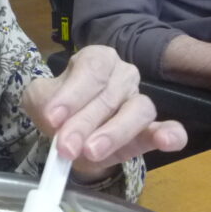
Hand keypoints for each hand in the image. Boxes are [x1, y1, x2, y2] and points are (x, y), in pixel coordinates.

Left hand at [22, 46, 186, 180]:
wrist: (71, 140)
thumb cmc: (58, 111)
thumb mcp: (39, 100)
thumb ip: (43, 102)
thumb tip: (54, 117)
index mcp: (97, 60)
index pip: (92, 68)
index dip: (73, 94)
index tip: (52, 118)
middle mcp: (123, 76)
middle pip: (109, 94)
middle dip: (84, 123)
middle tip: (65, 146)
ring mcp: (140, 101)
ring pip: (138, 111)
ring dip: (114, 132)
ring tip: (92, 151)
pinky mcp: (152, 129)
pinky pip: (170, 128)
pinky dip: (171, 134)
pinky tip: (166, 140)